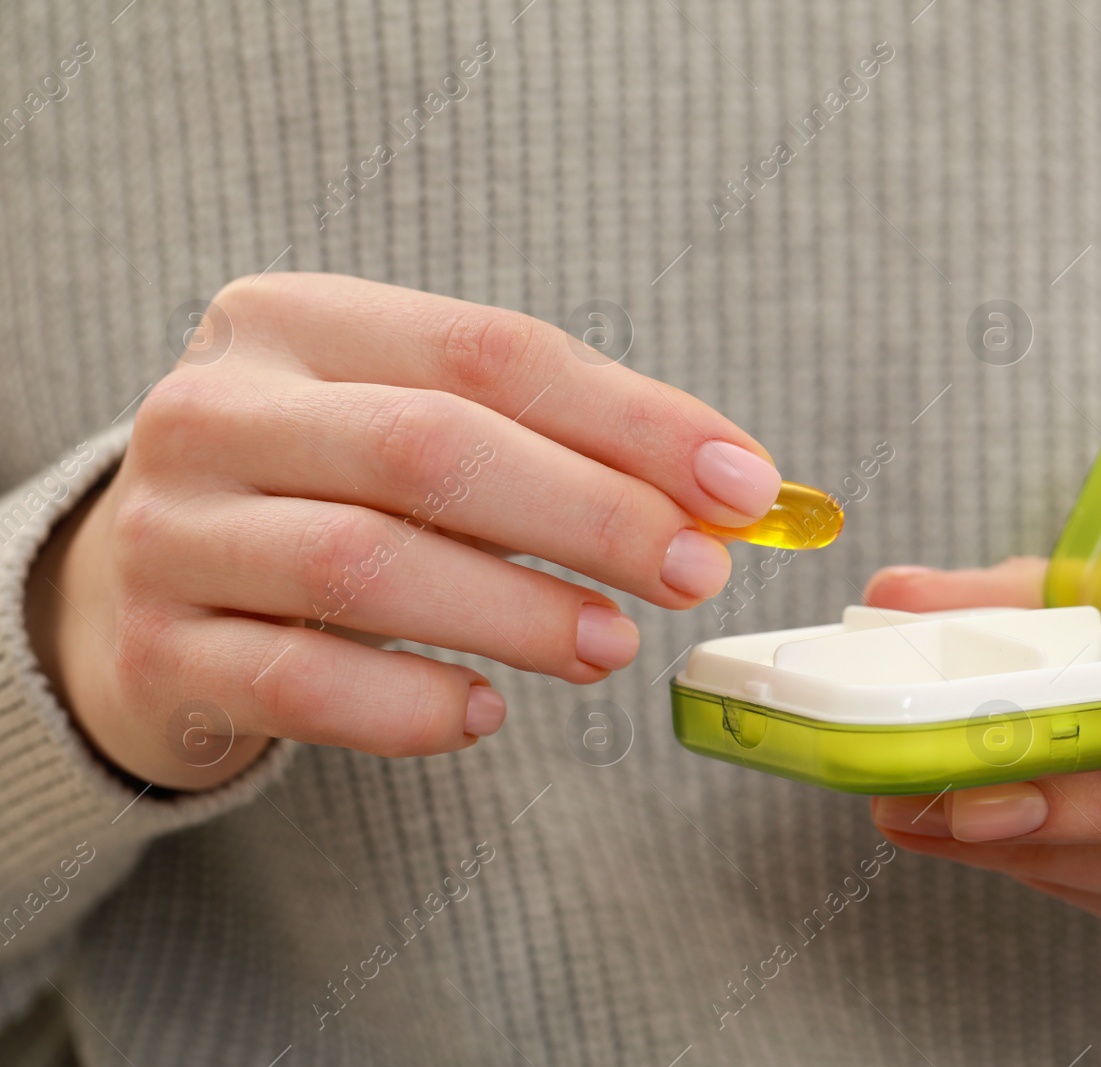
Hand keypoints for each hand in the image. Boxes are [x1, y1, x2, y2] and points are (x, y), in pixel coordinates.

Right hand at [24, 274, 781, 790]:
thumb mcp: (416, 433)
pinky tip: (486, 711)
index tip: (743, 484)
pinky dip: (412, 706)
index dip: (633, 419)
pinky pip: (301, 684)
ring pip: (364, 564)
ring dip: (516, 611)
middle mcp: (217, 411)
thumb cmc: (322, 495)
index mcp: (295, 321)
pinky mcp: (158, 653)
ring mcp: (171, 532)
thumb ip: (552, 448)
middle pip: (429, 446)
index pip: (490, 351)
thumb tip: (723, 496)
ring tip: (611, 646)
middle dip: (589, 512)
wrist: (138, 589)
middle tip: (695, 571)